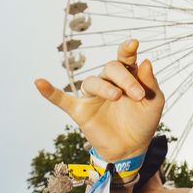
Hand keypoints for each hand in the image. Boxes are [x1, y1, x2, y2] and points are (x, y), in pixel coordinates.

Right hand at [36, 39, 163, 160]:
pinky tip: (38, 82)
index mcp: (127, 76)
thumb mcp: (154, 103)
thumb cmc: (143, 121)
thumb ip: (150, 83)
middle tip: (137, 95)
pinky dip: (50, 92)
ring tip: (117, 97)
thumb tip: (146, 61)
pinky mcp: (81, 111)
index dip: (127, 49)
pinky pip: (62, 99)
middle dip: (124, 78)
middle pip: (110, 68)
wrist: (132, 149)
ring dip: (104, 87)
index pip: (125, 58)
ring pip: (91, 82)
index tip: (133, 44)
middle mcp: (109, 82)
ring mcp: (93, 96)